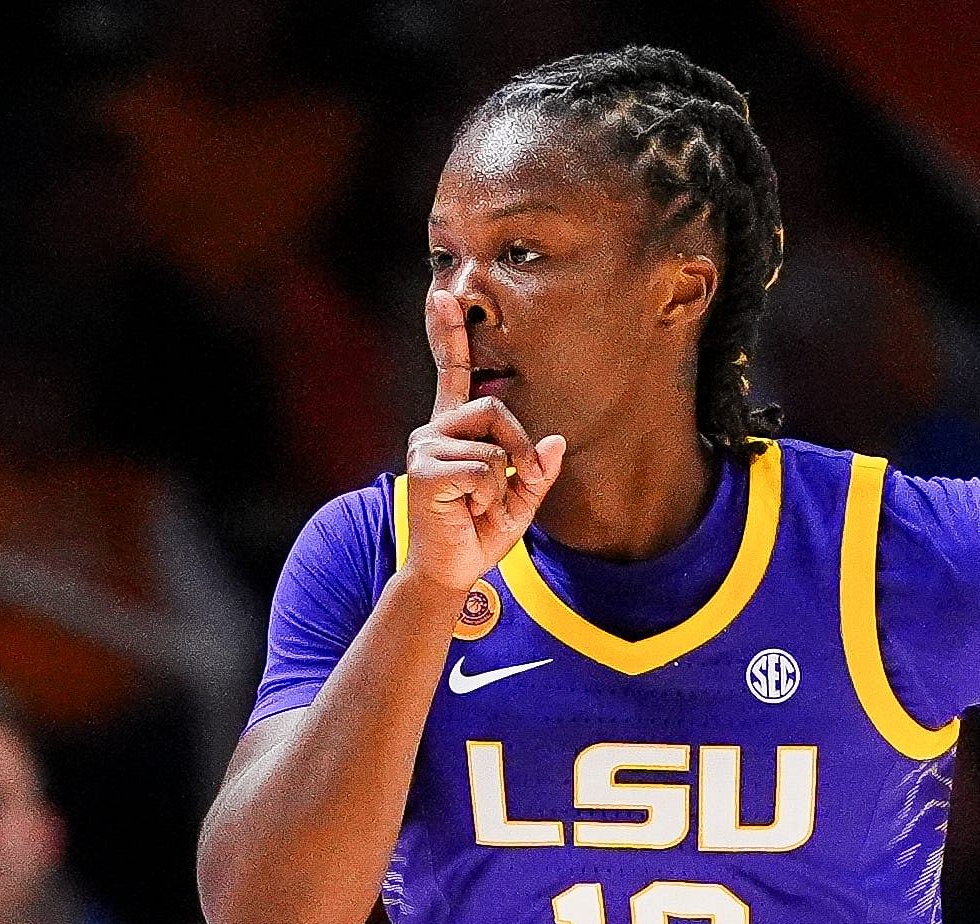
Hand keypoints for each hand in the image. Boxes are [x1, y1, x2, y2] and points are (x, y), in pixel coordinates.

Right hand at [405, 291, 561, 595]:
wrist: (448, 574)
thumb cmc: (477, 534)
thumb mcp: (518, 502)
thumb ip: (536, 471)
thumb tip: (554, 442)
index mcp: (453, 431)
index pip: (452, 373)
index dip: (448, 334)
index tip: (443, 295)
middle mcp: (434, 431)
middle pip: (495, 409)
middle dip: (519, 449)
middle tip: (518, 483)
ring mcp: (425, 447)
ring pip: (493, 444)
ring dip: (503, 481)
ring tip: (481, 506)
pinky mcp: (425, 469)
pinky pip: (484, 469)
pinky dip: (489, 496)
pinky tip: (469, 510)